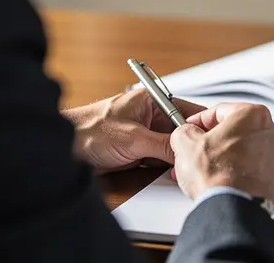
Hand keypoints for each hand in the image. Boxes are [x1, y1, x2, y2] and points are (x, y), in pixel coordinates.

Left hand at [62, 89, 204, 172]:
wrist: (62, 149)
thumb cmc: (87, 131)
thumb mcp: (132, 138)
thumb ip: (161, 145)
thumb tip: (185, 151)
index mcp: (148, 101)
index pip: (183, 109)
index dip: (199, 123)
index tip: (211, 137)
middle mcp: (147, 116)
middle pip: (179, 131)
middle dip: (187, 144)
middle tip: (198, 157)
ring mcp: (142, 135)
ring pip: (169, 147)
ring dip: (175, 158)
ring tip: (186, 166)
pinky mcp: (136, 153)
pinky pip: (158, 159)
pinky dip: (164, 167)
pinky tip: (171, 173)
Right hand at [170, 103, 273, 205]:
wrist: (232, 208)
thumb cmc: (218, 176)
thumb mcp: (185, 143)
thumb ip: (185, 130)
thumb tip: (186, 133)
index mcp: (253, 115)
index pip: (221, 111)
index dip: (200, 121)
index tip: (192, 128)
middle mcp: (272, 134)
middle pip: (237, 131)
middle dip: (216, 141)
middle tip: (199, 150)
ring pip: (247, 151)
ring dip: (228, 157)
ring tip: (208, 169)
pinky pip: (255, 170)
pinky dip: (241, 173)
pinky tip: (224, 181)